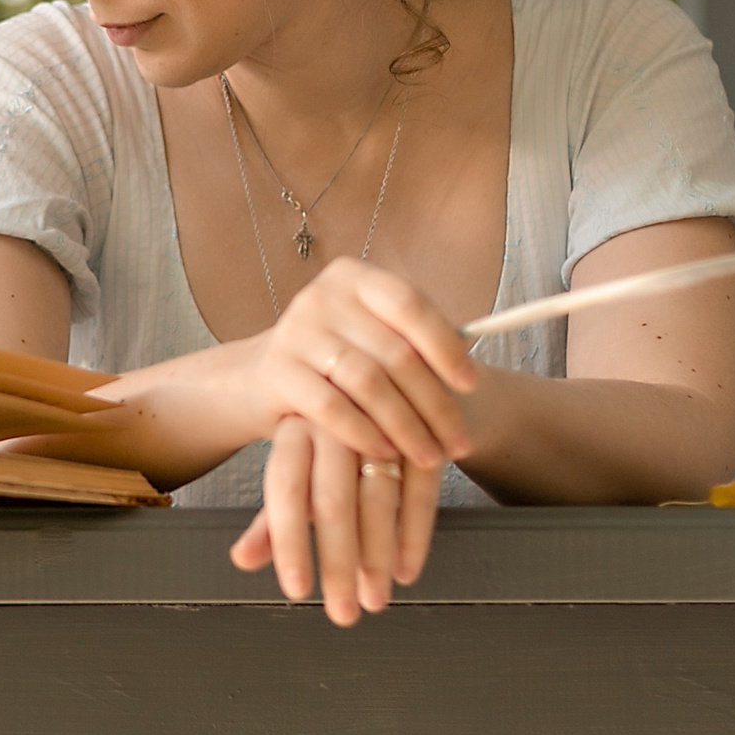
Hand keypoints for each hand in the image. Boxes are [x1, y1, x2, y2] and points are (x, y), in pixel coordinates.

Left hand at [230, 416, 442, 625]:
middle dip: (339, 564)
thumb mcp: (299, 475)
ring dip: (378, 557)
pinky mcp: (424, 435)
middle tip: (343, 615)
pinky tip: (405, 572)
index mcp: (295, 430)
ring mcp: (383, 426)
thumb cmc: (330, 447)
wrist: (384, 390)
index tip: (297, 591)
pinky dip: (414, 536)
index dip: (289, 542)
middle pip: (333, 500)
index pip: (285, 490)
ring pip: (380, 497)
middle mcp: (337, 424)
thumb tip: (241, 560)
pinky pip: (421, 492)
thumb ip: (273, 520)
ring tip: (373, 600)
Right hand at [233, 257, 479, 471]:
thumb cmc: (335, 360)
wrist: (261, 378)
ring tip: (427, 456)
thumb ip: (414, 348)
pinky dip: (364, 433)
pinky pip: (330, 407)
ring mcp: (295, 331)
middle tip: (458, 441)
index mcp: (354, 278)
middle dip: (434, 403)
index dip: (445, 345)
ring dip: (405, 426)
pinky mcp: (276, 371)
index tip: (472, 384)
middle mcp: (322, 297)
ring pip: (366, 382)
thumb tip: (472, 378)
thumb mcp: (373, 340)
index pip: (409, 304)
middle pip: (393, 351)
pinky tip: (385, 454)